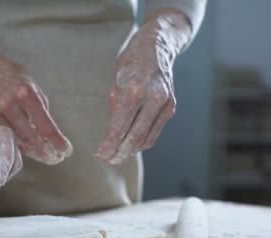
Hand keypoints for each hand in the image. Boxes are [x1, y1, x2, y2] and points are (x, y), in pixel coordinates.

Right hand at [0, 10, 71, 164]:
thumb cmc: (14, 78)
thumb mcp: (34, 89)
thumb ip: (42, 112)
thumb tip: (51, 136)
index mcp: (25, 94)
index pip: (45, 125)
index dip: (57, 141)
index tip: (66, 151)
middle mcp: (8, 104)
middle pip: (31, 138)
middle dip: (46, 151)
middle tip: (56, 159)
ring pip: (18, 141)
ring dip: (34, 152)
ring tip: (47, 157)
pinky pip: (8, 137)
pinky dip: (21, 145)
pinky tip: (31, 150)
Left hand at [96, 10, 191, 163]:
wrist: (158, 45)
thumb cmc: (131, 61)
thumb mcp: (114, 80)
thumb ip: (114, 106)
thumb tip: (112, 133)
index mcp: (134, 90)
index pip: (119, 127)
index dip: (109, 145)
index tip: (100, 155)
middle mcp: (153, 98)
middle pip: (135, 137)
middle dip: (119, 152)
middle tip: (108, 160)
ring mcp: (165, 104)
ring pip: (147, 138)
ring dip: (131, 150)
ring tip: (117, 155)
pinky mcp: (171, 107)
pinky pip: (154, 132)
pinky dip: (142, 141)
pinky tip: (130, 144)